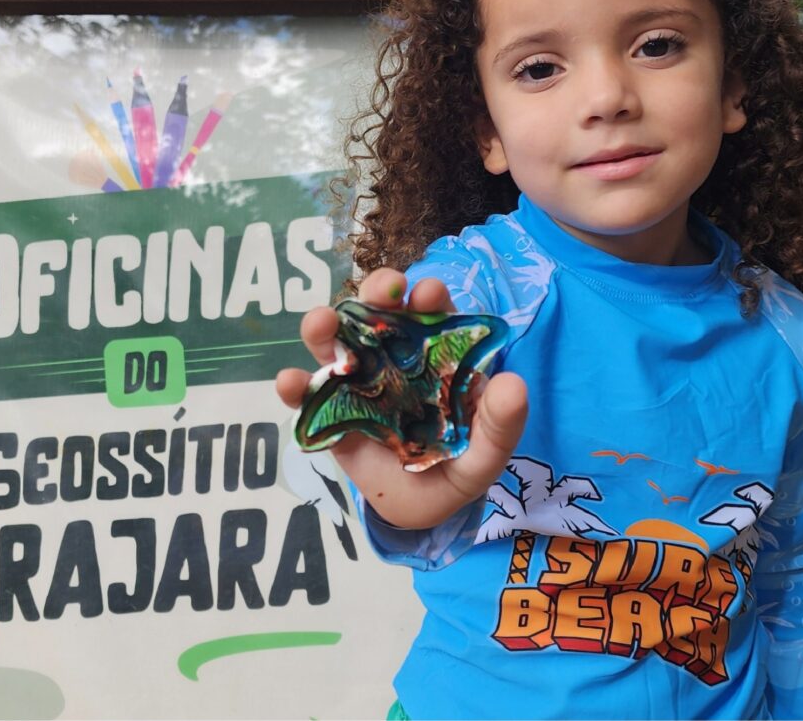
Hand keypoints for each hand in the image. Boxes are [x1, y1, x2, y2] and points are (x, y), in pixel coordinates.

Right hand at [275, 267, 527, 529]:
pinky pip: (306, 394)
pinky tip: (289, 382)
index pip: (431, 314)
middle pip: (380, 312)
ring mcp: (356, 381)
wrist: (420, 512)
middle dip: (378, 292)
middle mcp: (392, 357)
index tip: (428, 293)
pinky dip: (293, 384)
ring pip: (336, 341)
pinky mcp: (329, 412)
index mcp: (434, 356)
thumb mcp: (483, 456)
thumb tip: (513, 384)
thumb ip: (499, 425)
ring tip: (321, 324)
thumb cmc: (454, 469)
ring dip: (325, 325)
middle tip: (384, 291)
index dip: (428, 296)